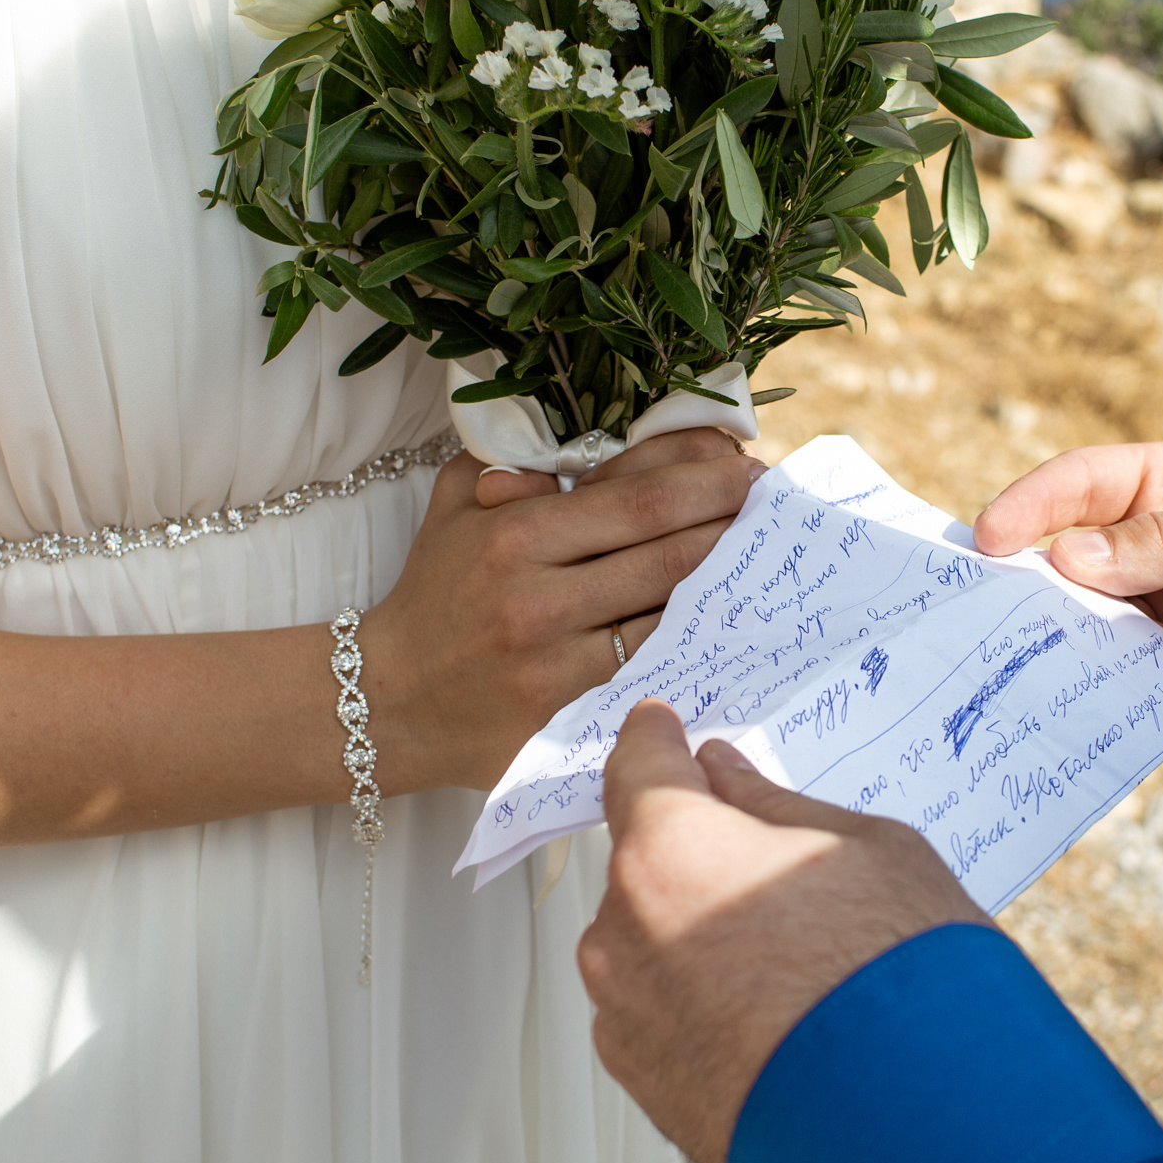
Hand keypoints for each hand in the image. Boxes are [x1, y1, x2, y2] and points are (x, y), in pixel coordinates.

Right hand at [361, 432, 763, 791]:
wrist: (387, 701)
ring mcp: (558, 664)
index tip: (745, 465)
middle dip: (732, 523)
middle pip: (669, 553)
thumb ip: (514, 465)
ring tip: (766, 556)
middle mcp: (539, 598)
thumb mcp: (455, 507)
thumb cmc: (434, 594)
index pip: (636, 498)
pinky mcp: (570, 716)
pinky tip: (728, 624)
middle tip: (775, 504)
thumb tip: (596, 445)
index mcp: (516, 535)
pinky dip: (694, 645)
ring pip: (670, 615)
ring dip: (727, 584)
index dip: (703, 479)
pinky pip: (651, 672)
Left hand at [579, 701, 984, 1162]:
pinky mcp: (647, 1090)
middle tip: (775, 861)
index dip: (654, 739)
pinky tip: (779, 1013)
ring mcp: (626, 1019)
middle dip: (696, 852)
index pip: (635, 766)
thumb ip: (776, 806)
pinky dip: (704, 1002)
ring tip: (797, 955)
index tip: (660, 724)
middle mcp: (621, 934)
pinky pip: (662, 1015)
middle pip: (644, 863)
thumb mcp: (866, 851)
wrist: (917, 1139)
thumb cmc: (899, 980)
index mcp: (665, 851)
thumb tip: (728, 779)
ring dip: (699, 932)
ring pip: (649, 944)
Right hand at [973, 442, 1162, 752]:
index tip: (988, 541)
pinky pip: (1122, 689)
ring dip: (1094, 650)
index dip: (1031, 508)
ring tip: (1114, 660)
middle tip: (1002, 619)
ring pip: (1087, 634)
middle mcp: (1146, 555)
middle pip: (1064, 568)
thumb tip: (1068, 560)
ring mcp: (1155, 621)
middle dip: (1038, 592)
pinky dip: (1124, 695)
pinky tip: (1146, 696)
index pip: (1081, 487)